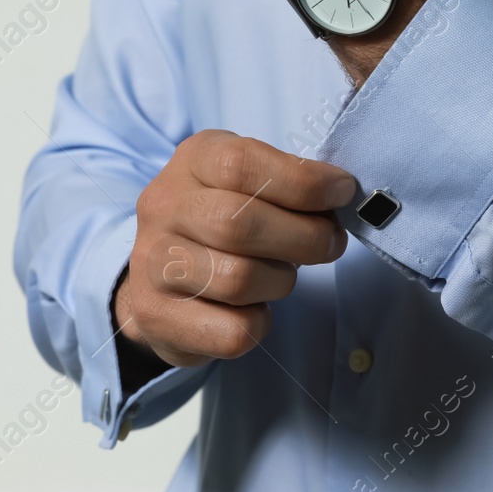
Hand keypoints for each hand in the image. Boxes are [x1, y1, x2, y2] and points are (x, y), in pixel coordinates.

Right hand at [114, 130, 356, 367]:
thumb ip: (289, 180)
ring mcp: (152, 263)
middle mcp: (163, 206)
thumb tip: (339, 193)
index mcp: (193, 160)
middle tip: (329, 243)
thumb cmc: (224, 217)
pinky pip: (231, 331)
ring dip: (280, 282)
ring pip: (236, 279)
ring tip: (282, 276)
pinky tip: (253, 309)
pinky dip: (258, 323)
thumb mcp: (250, 179)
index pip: (240, 164)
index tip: (340, 193)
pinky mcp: (157, 316)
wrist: (160, 273)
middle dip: (304, 238)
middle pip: (238, 224)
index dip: (301, 181)